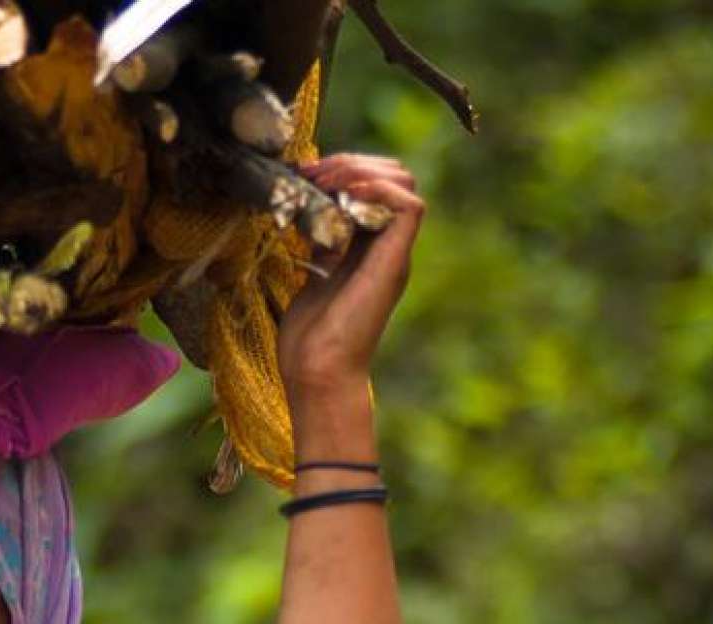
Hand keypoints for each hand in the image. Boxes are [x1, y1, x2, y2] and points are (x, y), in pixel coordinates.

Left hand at [278, 154, 426, 401]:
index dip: (341, 168)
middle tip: (310, 174)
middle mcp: (386, 245)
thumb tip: (306, 208)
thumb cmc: (308, 336)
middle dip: (349, 162)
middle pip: (392, 175)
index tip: (303, 174)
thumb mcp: (312, 272)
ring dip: (360, 171)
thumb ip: (319, 240)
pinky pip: (409, 207)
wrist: (317, 372)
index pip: (372, 183)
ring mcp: (393, 253)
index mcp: (368, 245)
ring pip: (403, 182)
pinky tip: (341, 197)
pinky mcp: (394, 263)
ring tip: (323, 182)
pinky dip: (376, 190)